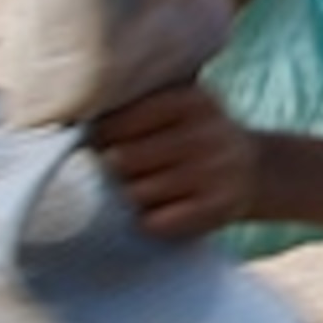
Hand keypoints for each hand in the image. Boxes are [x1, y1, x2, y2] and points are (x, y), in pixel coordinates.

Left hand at [92, 84, 256, 240]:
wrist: (254, 171)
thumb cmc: (192, 139)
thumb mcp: (175, 108)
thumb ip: (132, 109)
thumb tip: (67, 124)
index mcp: (192, 100)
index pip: (116, 122)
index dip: (102, 138)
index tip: (108, 143)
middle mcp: (208, 132)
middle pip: (123, 159)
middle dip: (116, 169)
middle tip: (127, 170)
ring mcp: (217, 172)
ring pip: (136, 193)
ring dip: (133, 197)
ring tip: (149, 188)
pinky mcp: (219, 208)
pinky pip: (156, 222)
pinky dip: (151, 221)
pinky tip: (163, 211)